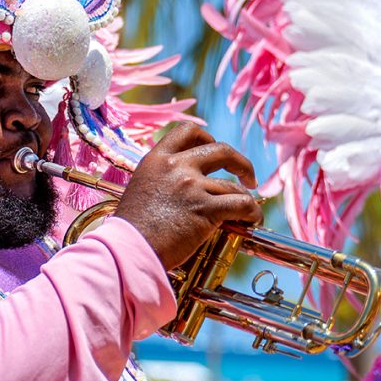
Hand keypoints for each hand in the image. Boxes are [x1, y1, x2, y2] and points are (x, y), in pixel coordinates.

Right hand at [113, 122, 261, 269]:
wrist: (128, 249)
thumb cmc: (132, 228)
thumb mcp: (141, 189)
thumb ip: (161, 179)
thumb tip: (180, 187)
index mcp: (156, 159)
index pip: (187, 131)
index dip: (207, 138)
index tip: (214, 151)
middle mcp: (175, 166)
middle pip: (220, 149)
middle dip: (240, 162)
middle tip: (246, 176)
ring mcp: (191, 186)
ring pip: (232, 185)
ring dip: (244, 197)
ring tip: (247, 212)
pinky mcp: (205, 209)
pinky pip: (241, 204)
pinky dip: (252, 212)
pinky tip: (251, 220)